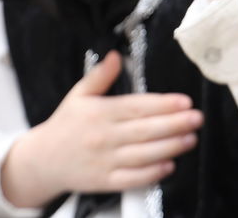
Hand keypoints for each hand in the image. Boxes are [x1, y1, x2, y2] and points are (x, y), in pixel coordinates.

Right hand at [0, 51, 202, 206]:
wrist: (40, 161)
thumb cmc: (65, 125)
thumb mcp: (78, 95)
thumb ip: (100, 76)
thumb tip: (116, 55)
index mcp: (99, 113)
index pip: (137, 107)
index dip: (163, 104)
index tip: (185, 101)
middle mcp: (103, 137)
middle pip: (144, 130)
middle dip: (174, 124)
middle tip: (196, 119)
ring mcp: (104, 161)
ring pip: (142, 155)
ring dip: (169, 147)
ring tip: (191, 139)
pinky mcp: (104, 182)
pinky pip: (131, 179)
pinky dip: (151, 174)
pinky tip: (169, 166)